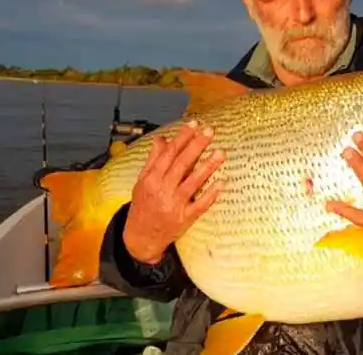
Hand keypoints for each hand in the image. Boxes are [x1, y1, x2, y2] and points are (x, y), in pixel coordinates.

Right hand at [123, 120, 225, 263]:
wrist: (140, 238)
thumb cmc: (142, 207)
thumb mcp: (142, 181)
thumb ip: (153, 160)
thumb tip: (161, 139)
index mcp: (152, 179)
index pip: (168, 154)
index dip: (182, 138)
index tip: (194, 124)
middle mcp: (163, 190)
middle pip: (181, 164)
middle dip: (196, 146)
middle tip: (210, 131)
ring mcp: (174, 205)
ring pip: (192, 183)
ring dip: (207, 167)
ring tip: (220, 152)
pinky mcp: (184, 219)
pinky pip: (200, 205)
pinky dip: (210, 194)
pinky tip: (221, 183)